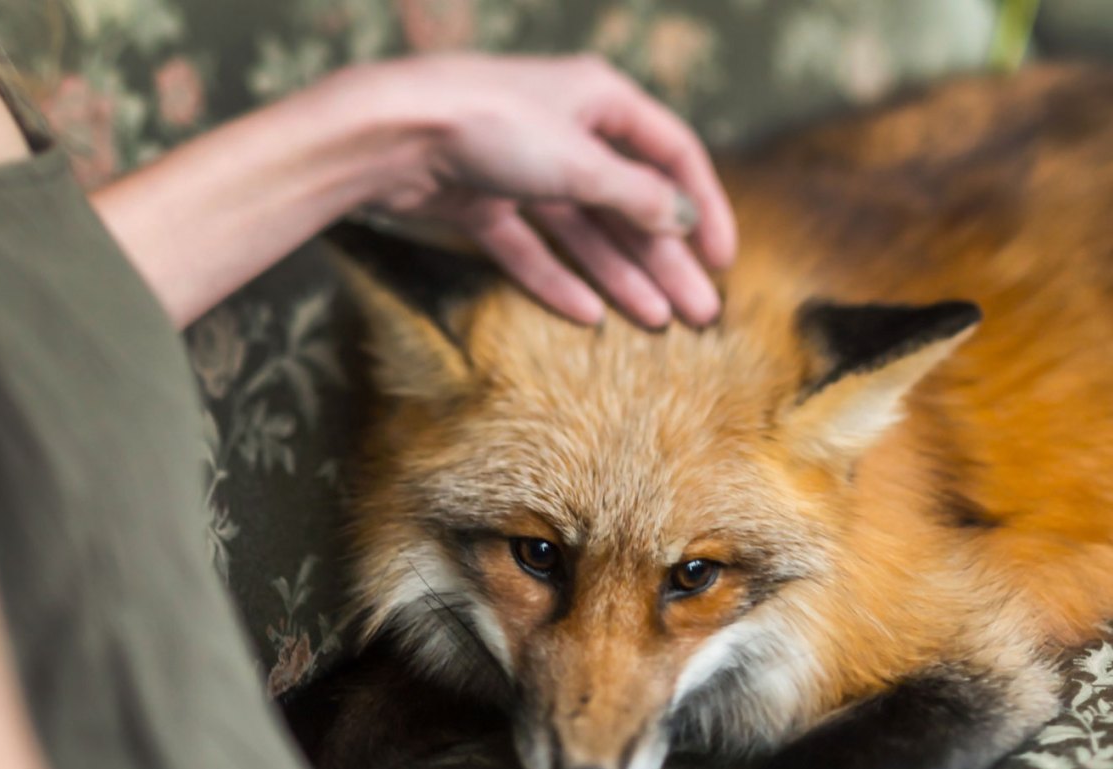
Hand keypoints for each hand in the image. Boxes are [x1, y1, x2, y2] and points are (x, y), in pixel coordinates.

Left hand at [346, 54, 736, 327]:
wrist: (390, 132)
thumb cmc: (491, 124)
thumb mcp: (580, 161)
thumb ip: (636, 196)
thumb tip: (682, 220)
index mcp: (600, 100)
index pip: (672, 155)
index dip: (703, 208)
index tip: (722, 260)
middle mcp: (565, 130)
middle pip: (629, 204)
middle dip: (666, 260)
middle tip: (699, 312)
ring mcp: (522, 168)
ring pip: (583, 232)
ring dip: (620, 277)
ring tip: (657, 324)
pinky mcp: (482, 201)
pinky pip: (531, 247)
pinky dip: (556, 279)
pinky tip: (587, 315)